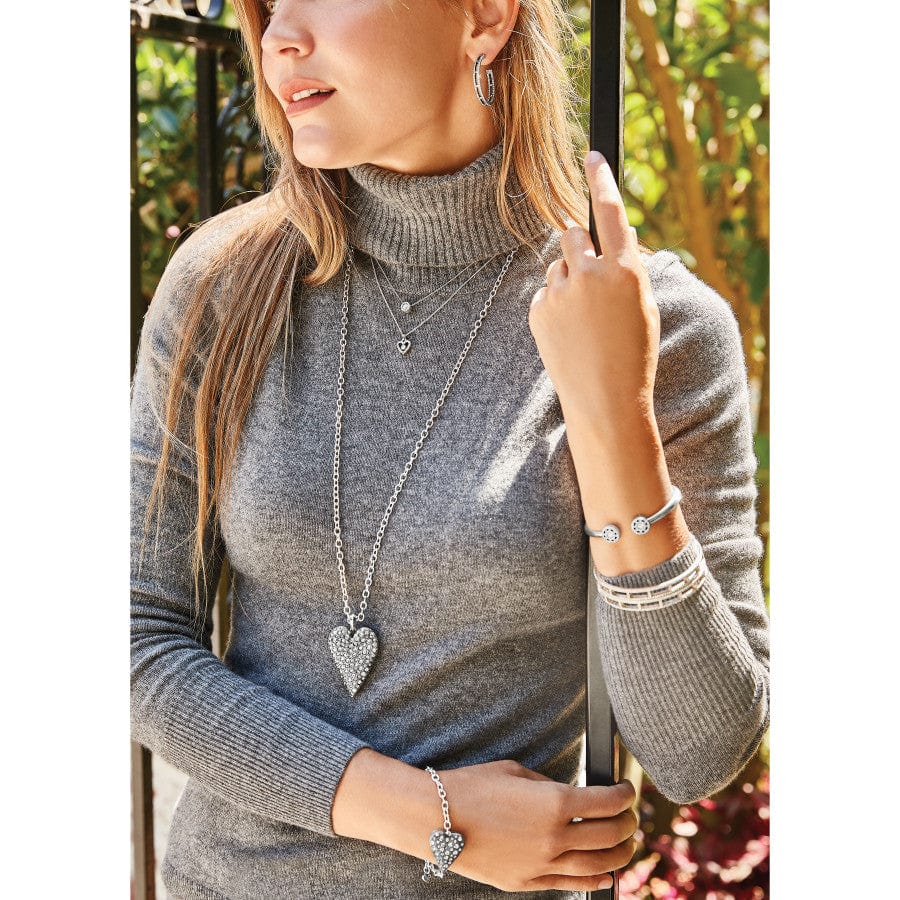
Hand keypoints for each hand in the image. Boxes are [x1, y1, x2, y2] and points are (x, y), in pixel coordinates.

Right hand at [436, 758, 636, 892]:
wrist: (434, 819)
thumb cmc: (471, 787)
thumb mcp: (515, 772)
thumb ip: (549, 785)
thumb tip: (570, 795)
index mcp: (554, 803)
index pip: (607, 802)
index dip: (624, 794)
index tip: (627, 789)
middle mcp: (554, 837)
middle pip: (609, 835)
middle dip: (627, 824)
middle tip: (630, 815)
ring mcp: (541, 865)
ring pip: (597, 865)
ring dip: (619, 855)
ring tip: (625, 845)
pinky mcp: (526, 882)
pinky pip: (571, 885)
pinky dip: (594, 880)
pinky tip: (604, 874)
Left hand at [528, 151, 660, 428]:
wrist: (605, 400)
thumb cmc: (633, 354)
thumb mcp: (643, 306)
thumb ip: (626, 269)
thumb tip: (610, 240)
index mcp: (625, 271)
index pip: (611, 211)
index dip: (601, 179)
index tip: (592, 155)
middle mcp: (590, 275)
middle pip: (573, 234)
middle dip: (580, 246)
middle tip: (590, 274)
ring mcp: (560, 293)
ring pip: (558, 266)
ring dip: (568, 280)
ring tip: (584, 320)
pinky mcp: (538, 311)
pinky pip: (545, 293)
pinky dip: (554, 305)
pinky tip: (569, 334)